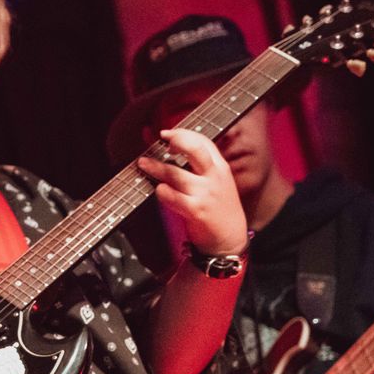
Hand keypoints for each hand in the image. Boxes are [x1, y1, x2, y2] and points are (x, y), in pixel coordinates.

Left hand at [137, 128, 247, 257]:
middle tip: (161, 139)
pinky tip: (158, 189)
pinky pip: (174, 197)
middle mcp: (214, 178)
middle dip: (177, 140)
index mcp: (220, 168)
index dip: (184, 134)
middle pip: (196, 150)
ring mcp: (206, 194)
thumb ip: (200, 166)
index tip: (168, 134)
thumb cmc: (218, 208)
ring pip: (176, 174)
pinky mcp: (197, 211)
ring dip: (156, 167)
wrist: (230, 239)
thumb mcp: (217, 182)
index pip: (204, 142)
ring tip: (143, 163)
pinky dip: (162, 191)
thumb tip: (172, 149)